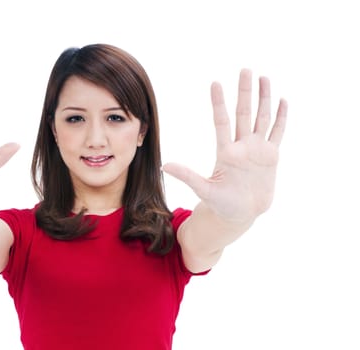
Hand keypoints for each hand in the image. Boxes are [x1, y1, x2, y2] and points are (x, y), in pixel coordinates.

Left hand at [163, 69, 287, 222]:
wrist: (240, 214)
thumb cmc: (220, 204)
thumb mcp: (204, 190)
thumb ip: (187, 176)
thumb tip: (164, 166)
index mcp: (226, 152)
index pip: (222, 121)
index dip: (219, 103)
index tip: (215, 84)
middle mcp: (242, 146)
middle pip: (245, 113)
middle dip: (245, 92)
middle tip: (245, 69)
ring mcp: (257, 150)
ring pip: (262, 118)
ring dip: (264, 99)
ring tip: (264, 78)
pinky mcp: (271, 157)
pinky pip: (278, 133)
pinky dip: (281, 118)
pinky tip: (282, 101)